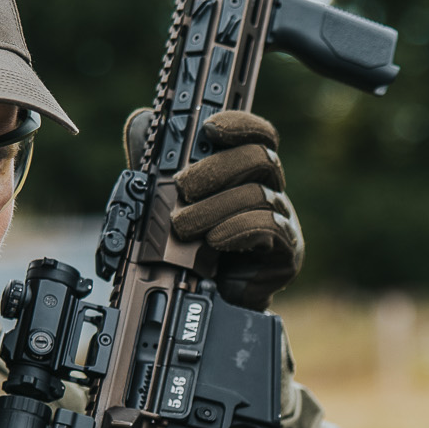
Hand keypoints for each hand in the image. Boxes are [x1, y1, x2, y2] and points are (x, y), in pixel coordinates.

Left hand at [124, 108, 303, 308]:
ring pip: (259, 195)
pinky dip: (237, 230)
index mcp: (249, 175)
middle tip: (182, 188)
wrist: (209, 305)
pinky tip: (215, 241)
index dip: (239, 125)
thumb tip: (140, 122)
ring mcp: (284, 221)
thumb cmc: (192, 252)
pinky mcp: (288, 252)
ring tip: (184, 227)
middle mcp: (272, 191)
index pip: (259, 135)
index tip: (209, 129)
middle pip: (261, 158)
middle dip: (217, 169)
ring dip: (215, 208)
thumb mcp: (169, 205)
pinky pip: (270, 229)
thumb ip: (157, 165)